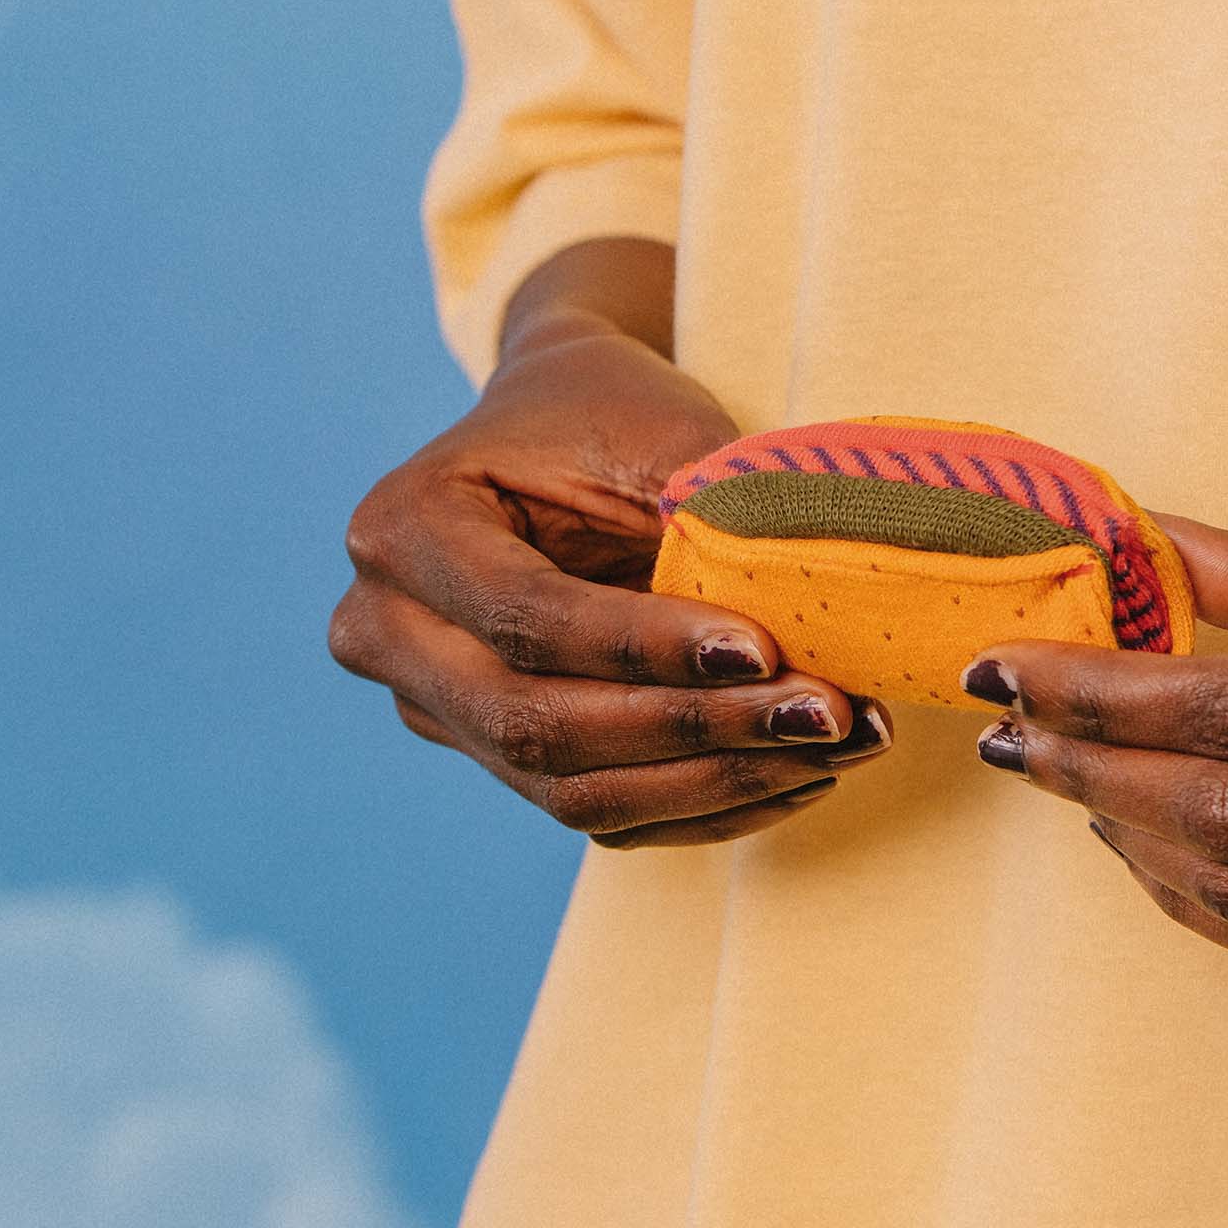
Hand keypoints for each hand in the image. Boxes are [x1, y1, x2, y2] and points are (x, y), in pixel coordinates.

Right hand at [329, 312, 890, 844]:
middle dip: (694, 731)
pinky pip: (603, 814)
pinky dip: (709, 804)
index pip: (527, 618)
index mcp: (404, 530)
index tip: (762, 651)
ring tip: (838, 747)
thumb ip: (706, 523)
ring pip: (573, 791)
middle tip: (824, 715)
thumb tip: (802, 624)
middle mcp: (389, 634)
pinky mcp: (496, 760)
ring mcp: (436, 710)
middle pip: (537, 724)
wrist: (565, 431)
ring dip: (718, 782)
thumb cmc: (609, 413)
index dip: (645, 648)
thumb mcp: (656, 434)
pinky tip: (804, 773)